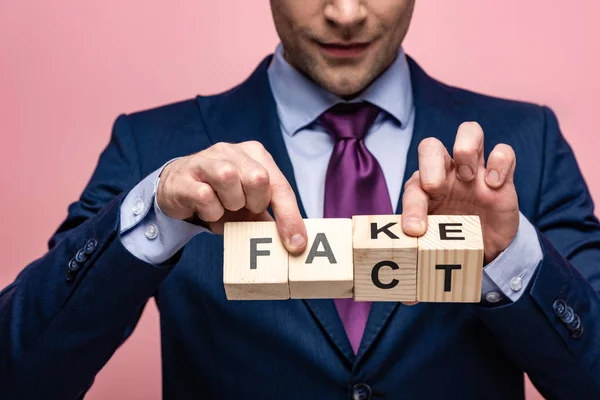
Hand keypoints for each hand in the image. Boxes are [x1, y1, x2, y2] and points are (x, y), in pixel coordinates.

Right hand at [157, 141, 307, 253]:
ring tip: (222, 206)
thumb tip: (294, 242)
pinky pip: (205, 196)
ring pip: (229, 179)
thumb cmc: (220, 196)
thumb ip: (269, 217)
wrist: (177, 189)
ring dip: (229, 204)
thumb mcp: (248, 205)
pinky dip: (210, 211)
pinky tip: (206, 209)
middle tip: (242, 208)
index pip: (280, 185)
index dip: (290, 216)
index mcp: (255, 155)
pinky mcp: (185, 176)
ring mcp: (207, 160)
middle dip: (253, 203)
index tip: (296, 243)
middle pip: (258, 178)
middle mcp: (233, 151)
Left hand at [401, 122, 519, 263]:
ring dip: (465, 148)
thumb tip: (410, 232)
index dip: (412, 206)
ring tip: (467, 176)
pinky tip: (494, 184)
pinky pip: (504, 151)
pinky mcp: (502, 177)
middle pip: (431, 146)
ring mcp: (476, 170)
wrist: (485, 248)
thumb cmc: (453, 236)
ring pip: (470, 131)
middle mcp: (447, 172)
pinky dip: (500, 162)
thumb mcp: (434, 237)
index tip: (415, 229)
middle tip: (436, 189)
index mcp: (424, 185)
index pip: (412, 184)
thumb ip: (423, 230)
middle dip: (431, 165)